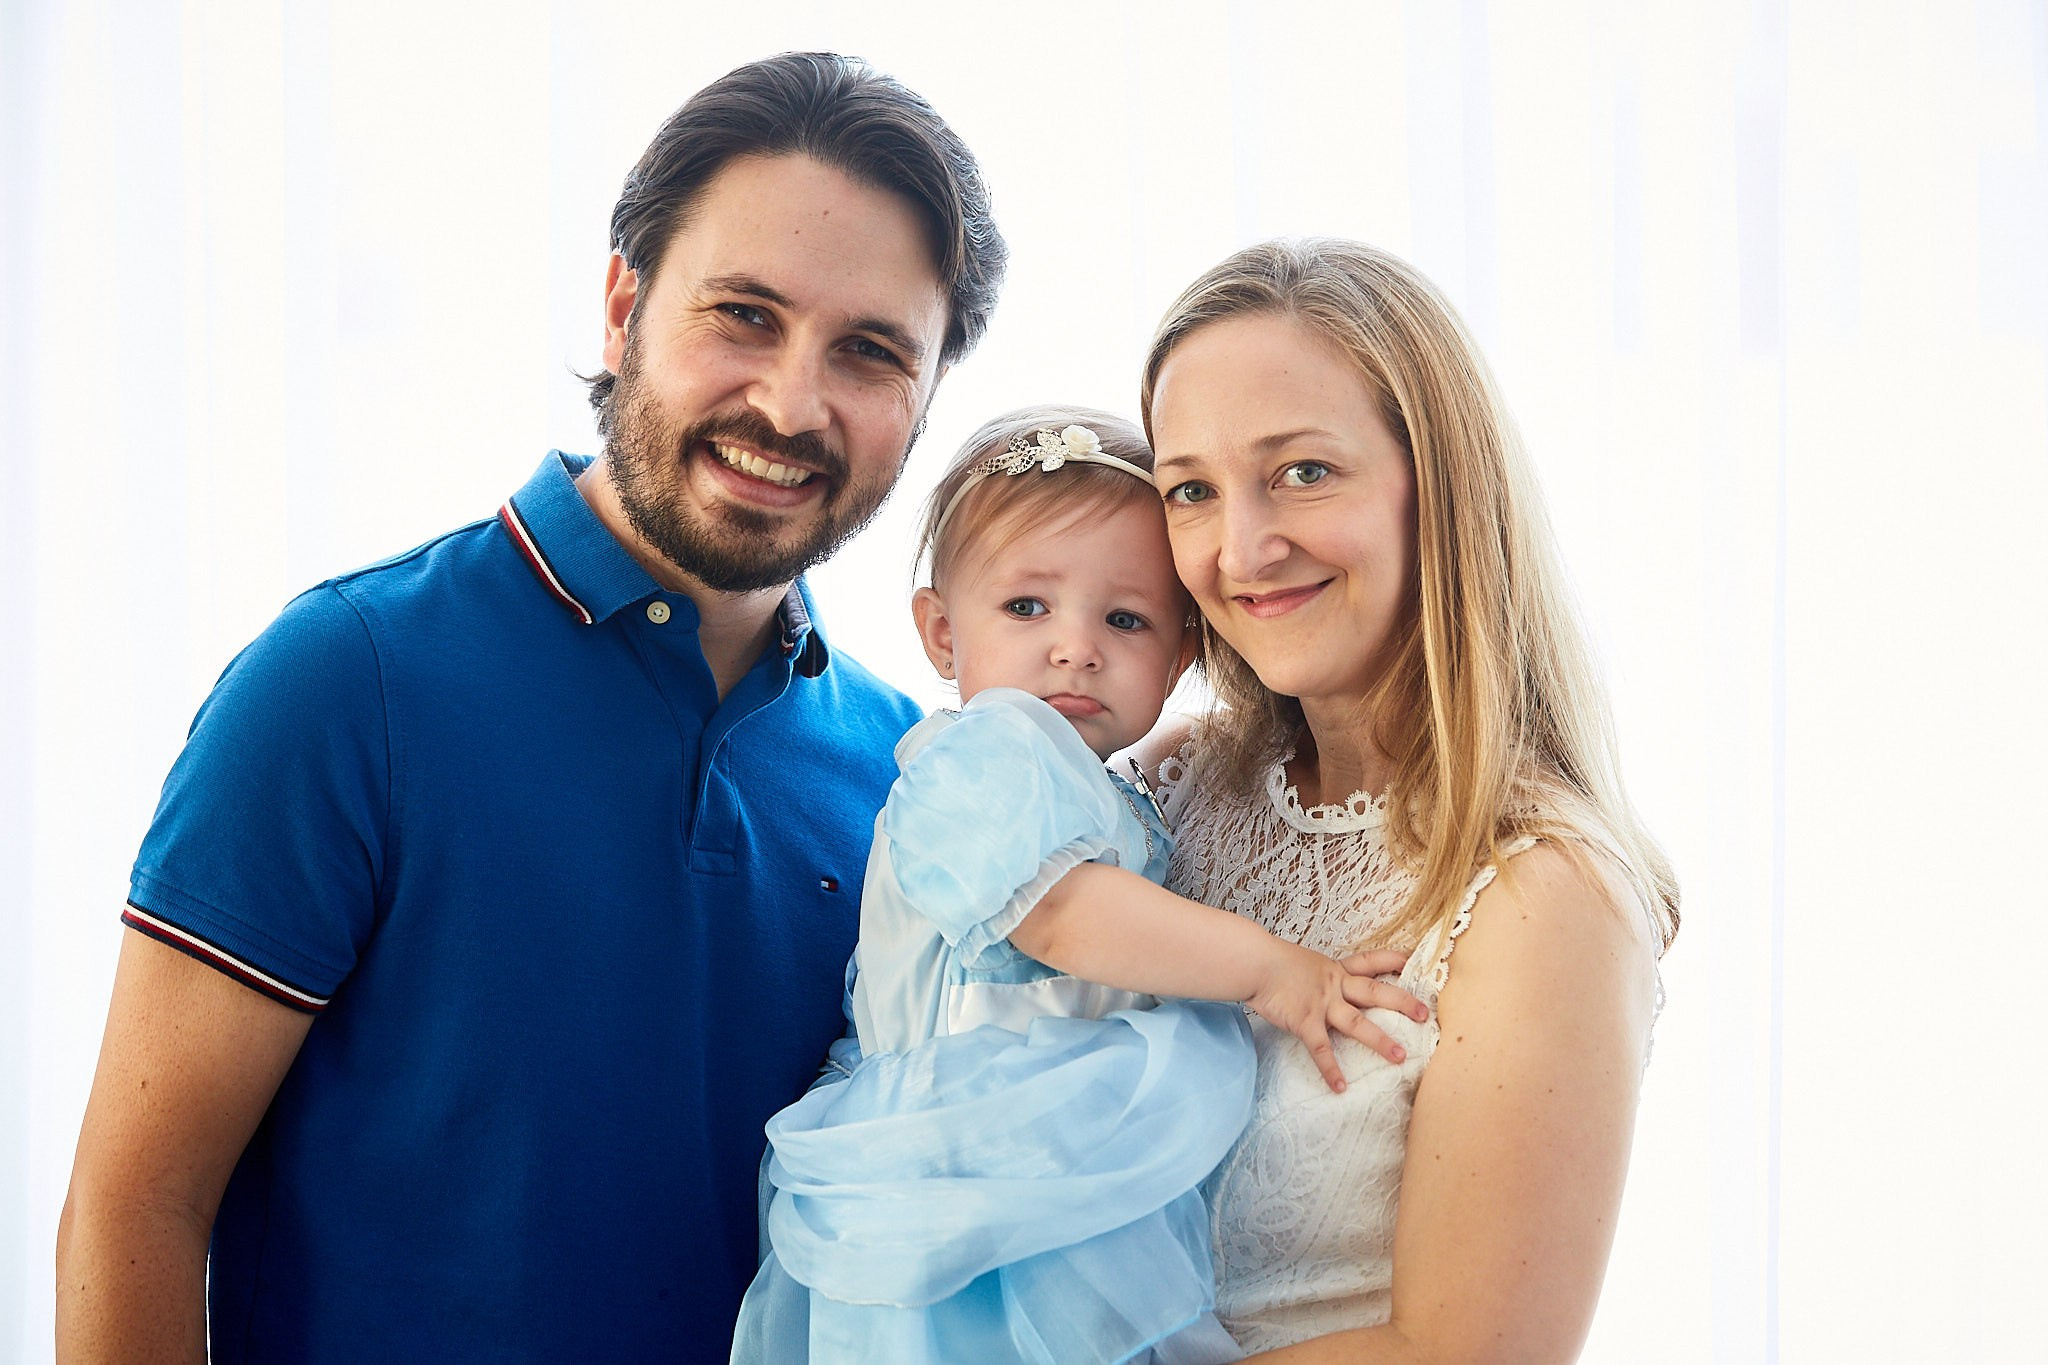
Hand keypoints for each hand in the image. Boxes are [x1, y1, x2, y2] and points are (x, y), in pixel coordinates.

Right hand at [1243, 944, 1428, 1091]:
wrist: (1253, 962)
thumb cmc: (1271, 962)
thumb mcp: (1302, 963)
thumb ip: (1316, 977)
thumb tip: (1319, 986)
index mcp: (1335, 970)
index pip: (1370, 962)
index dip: (1394, 960)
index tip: (1416, 961)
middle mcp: (1334, 985)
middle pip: (1376, 992)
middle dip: (1402, 1002)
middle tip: (1425, 1014)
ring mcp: (1321, 1003)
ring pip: (1357, 1023)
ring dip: (1380, 1040)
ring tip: (1400, 1057)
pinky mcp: (1304, 1021)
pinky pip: (1321, 1049)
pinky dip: (1330, 1069)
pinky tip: (1340, 1087)